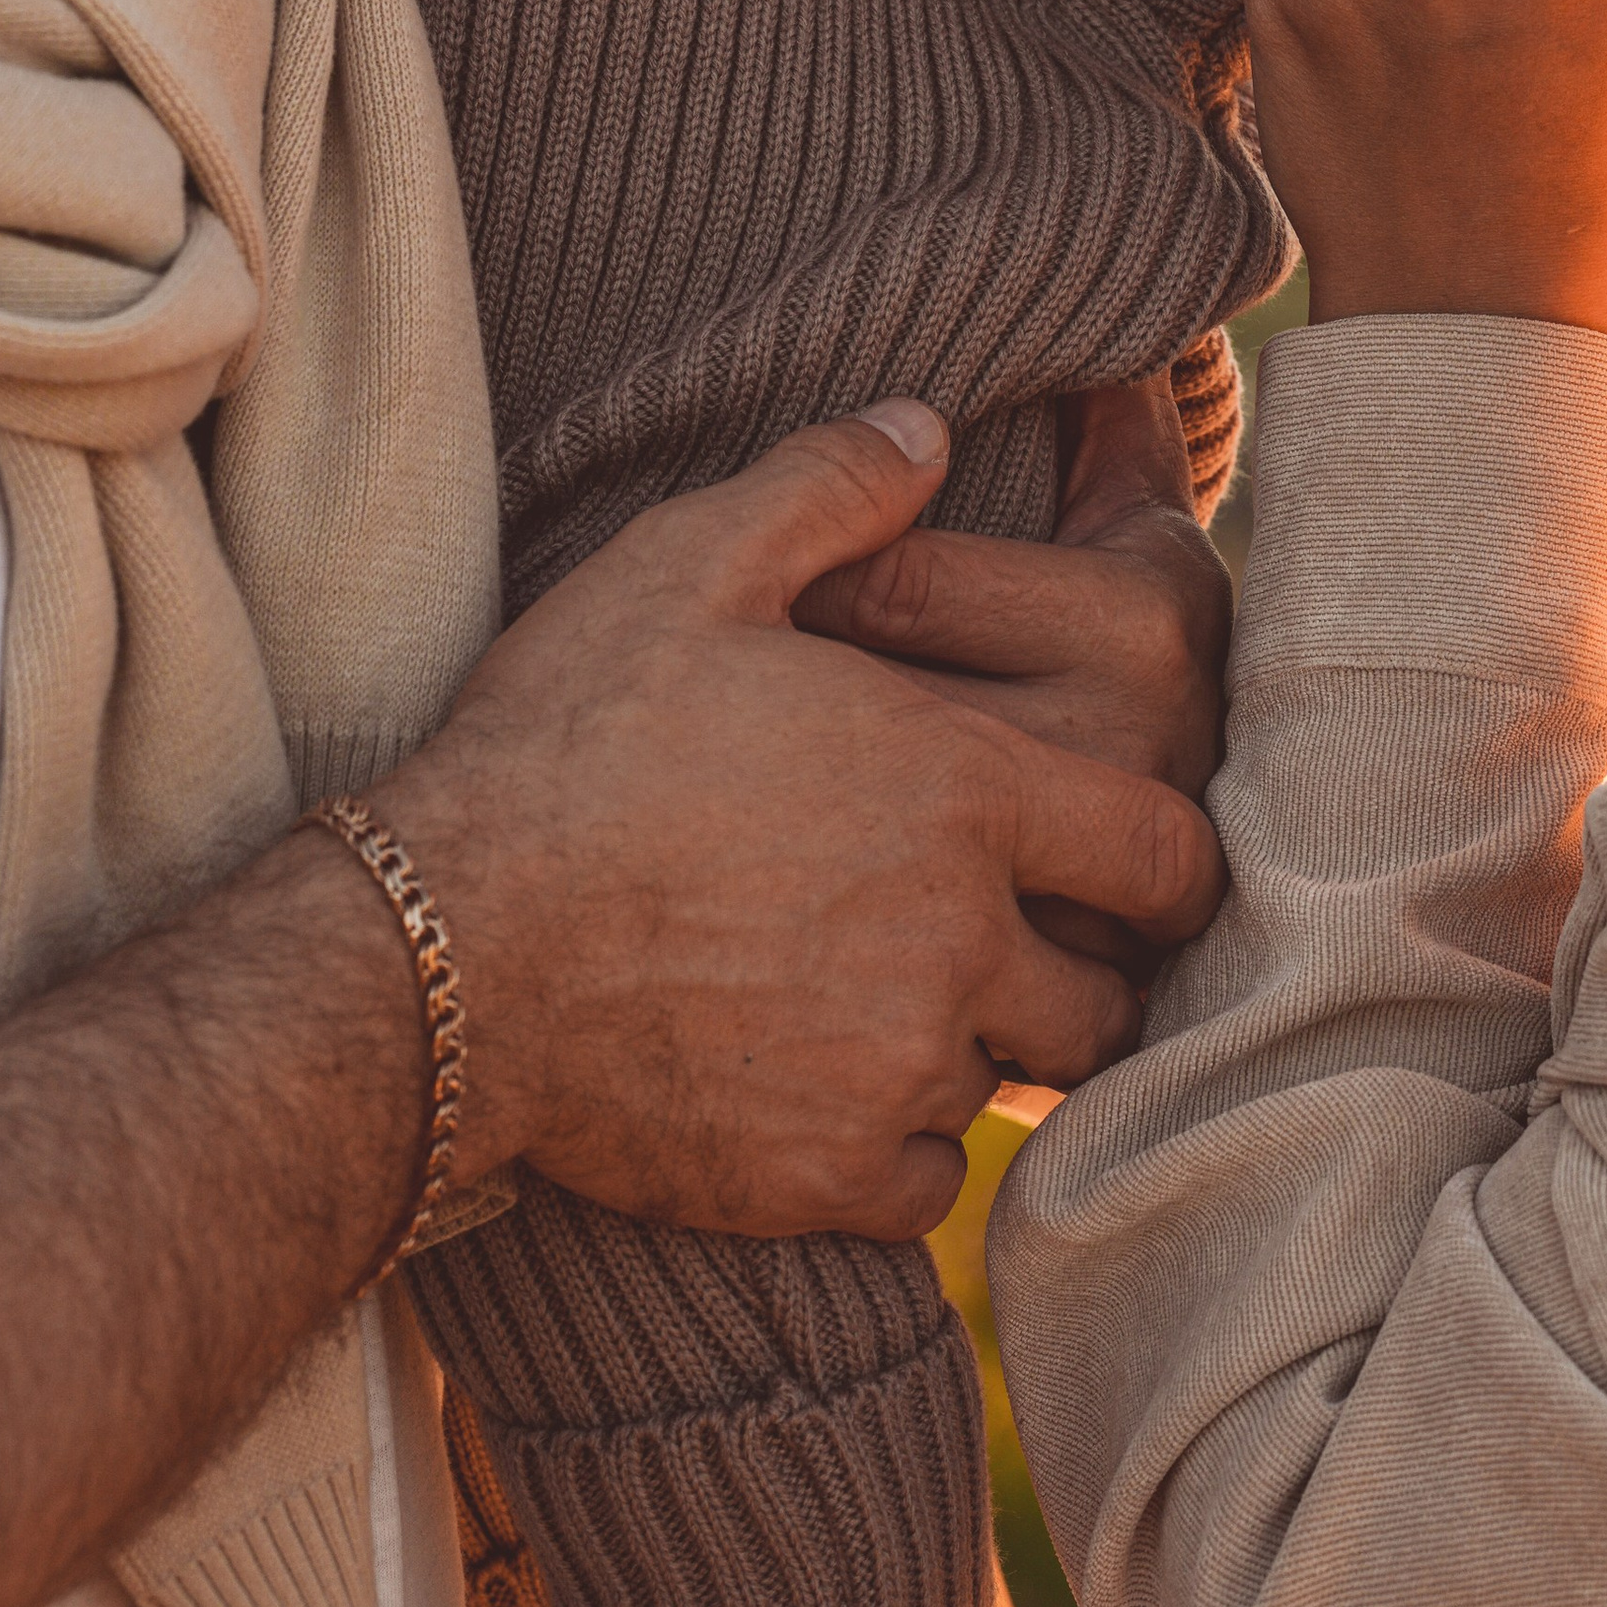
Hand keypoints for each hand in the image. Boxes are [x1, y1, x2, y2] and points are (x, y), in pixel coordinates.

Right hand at [384, 410, 1223, 1239]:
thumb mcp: (689, 568)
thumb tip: (931, 425)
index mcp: (962, 787)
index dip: (1167, 858)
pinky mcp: (827, 1176)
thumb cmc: (565, 743)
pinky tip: (835, 1088)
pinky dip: (900, 1146)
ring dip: (983, 1049)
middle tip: (1025, 946)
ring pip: (1016, 1084)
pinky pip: (927, 1181)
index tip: (1137, 863)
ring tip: (910, 1007)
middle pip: (1114, 992)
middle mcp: (959, 937)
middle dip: (1089, 970)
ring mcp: (896, 1068)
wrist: (439, 953)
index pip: (1166, 849)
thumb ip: (831, 486)